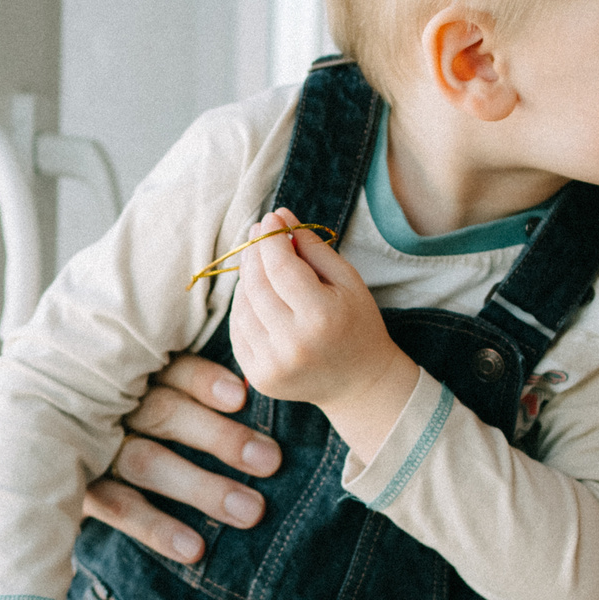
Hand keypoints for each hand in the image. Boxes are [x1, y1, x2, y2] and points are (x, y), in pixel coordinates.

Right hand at [80, 355, 280, 562]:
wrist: (46, 441)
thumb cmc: (133, 408)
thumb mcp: (154, 388)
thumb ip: (194, 389)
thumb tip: (257, 394)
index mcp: (135, 371)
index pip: (171, 369)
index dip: (204, 381)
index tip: (240, 398)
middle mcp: (110, 403)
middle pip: (165, 414)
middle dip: (220, 438)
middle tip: (270, 461)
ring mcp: (92, 446)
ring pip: (146, 462)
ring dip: (200, 487)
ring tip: (250, 511)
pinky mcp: (80, 487)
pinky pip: (119, 508)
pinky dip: (156, 528)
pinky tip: (193, 549)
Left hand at [228, 210, 418, 463]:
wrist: (360, 383)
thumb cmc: (357, 324)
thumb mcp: (348, 281)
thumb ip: (314, 248)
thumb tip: (280, 216)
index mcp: (321, 318)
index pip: (282, 267)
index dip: (271, 238)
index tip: (271, 218)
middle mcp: (293, 344)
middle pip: (257, 285)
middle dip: (255, 253)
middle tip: (259, 233)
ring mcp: (272, 365)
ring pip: (242, 307)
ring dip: (246, 279)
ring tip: (259, 263)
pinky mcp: (259, 377)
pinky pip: (238, 330)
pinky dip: (242, 306)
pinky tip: (255, 294)